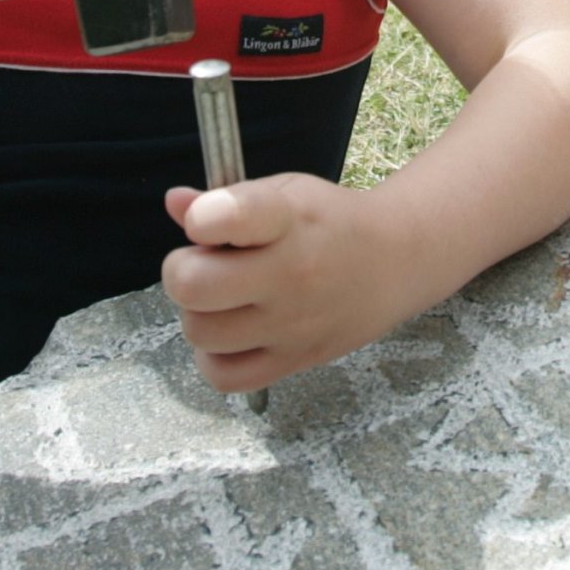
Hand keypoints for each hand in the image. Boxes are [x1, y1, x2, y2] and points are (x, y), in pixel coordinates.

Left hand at [161, 174, 392, 391]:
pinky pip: (224, 376)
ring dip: (199, 313)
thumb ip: (226, 199)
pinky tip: (231, 333)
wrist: (394, 262)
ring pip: (199, 331)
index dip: (201, 218)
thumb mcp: (284, 193)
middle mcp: (290, 273)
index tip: (205, 220)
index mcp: (286, 218)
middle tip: (203, 264)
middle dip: (181, 271)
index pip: (228, 217)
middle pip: (192, 286)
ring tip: (223, 299)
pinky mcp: (294, 361)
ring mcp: (292, 324)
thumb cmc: (328, 222)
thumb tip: (175, 203)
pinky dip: (214, 357)